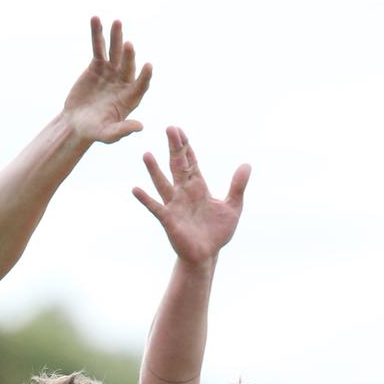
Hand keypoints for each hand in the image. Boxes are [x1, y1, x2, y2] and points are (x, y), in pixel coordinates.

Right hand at [62, 17, 151, 143]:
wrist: (77, 123)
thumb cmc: (94, 131)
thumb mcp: (108, 134)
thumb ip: (122, 131)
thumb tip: (140, 127)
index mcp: (130, 98)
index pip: (141, 85)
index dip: (144, 77)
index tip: (148, 66)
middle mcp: (124, 82)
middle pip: (128, 65)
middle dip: (128, 55)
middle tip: (128, 45)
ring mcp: (111, 71)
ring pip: (115, 52)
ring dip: (116, 37)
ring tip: (117, 22)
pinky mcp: (98, 65)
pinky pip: (98, 47)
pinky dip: (97, 34)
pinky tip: (96, 20)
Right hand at [133, 126, 249, 265]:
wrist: (207, 255)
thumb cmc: (217, 232)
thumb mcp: (233, 206)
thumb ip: (238, 186)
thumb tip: (247, 164)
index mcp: (198, 187)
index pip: (191, 162)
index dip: (186, 146)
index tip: (179, 130)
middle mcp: (184, 193)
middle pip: (177, 166)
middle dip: (174, 148)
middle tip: (169, 128)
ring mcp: (174, 205)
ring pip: (163, 183)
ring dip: (154, 170)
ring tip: (146, 154)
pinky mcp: (169, 220)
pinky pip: (155, 207)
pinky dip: (145, 199)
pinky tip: (135, 189)